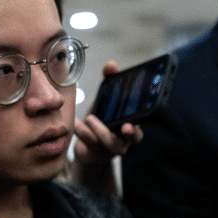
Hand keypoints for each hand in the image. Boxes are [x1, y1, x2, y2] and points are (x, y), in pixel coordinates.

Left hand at [72, 61, 141, 189]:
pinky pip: (89, 142)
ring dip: (101, 131)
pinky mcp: (96, 152)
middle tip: (125, 127)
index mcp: (132, 123)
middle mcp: (125, 138)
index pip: (142, 122)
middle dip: (130, 133)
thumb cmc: (102, 122)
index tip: (135, 120)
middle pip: (134, 138)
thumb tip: (112, 64)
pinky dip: (82, 131)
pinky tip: (75, 122)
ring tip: (89, 118)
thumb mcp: (107, 101)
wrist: (88, 147)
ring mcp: (111, 148)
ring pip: (110, 143)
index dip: (142, 119)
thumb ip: (111, 82)